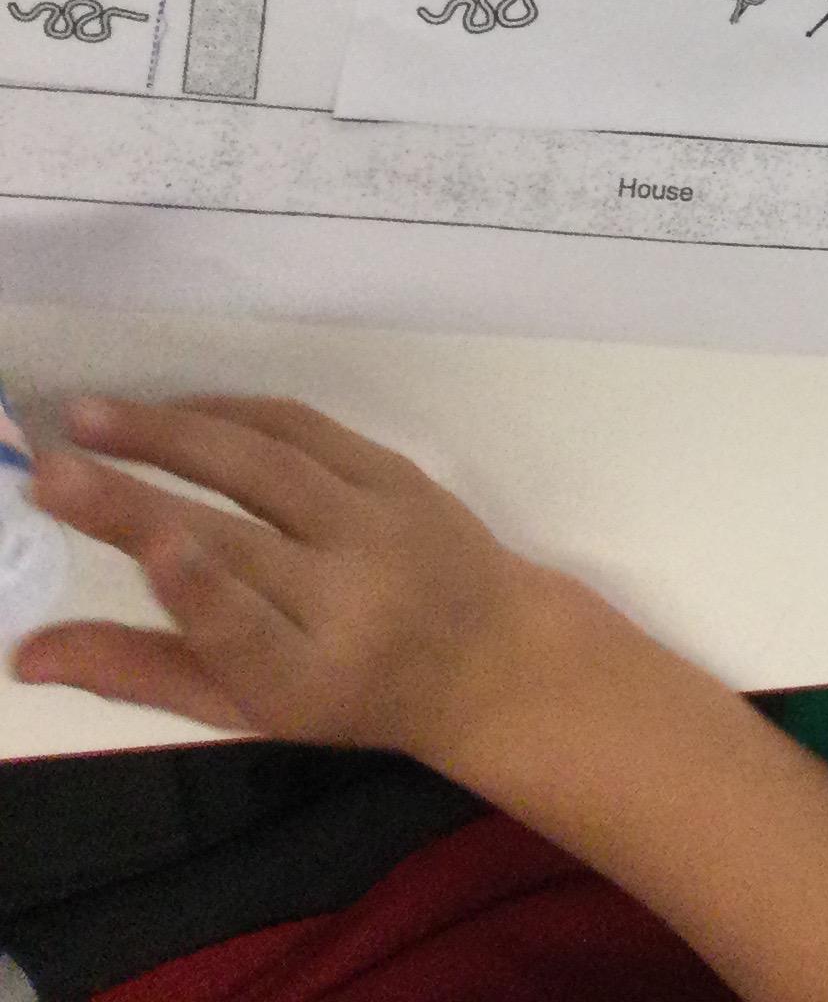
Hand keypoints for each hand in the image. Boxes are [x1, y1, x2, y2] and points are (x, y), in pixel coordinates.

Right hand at [12, 395, 617, 769]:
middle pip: (239, 541)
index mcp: (311, 676)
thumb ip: (143, 673)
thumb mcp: (252, 706)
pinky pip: (307, 430)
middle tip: (48, 471)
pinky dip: (233, 413)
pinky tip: (169, 410)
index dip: (196, 592)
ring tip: (87, 417)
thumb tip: (27, 652)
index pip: (248, 633)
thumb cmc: (350, 691)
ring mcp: (385, 527)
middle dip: (137, 502)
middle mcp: (355, 597)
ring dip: (173, 434)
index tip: (146, 549)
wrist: (491, 653)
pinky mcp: (401, 475)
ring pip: (270, 465)